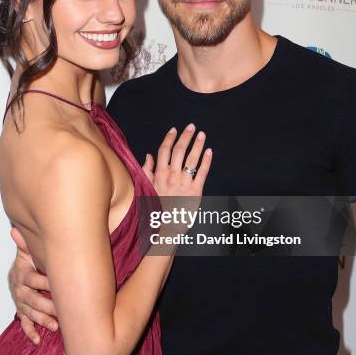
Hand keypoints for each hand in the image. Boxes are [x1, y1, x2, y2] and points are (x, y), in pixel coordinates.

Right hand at [9, 227, 58, 344]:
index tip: (58, 286)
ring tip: (55, 326)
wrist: (18, 272)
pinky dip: (30, 332)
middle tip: (62, 311)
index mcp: (21, 274)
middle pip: (32, 299)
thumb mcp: (26, 251)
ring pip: (30, 313)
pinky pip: (24, 323)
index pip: (32, 279)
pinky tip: (38, 340)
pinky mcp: (21, 312)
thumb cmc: (28, 260)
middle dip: (47, 306)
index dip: (44, 283)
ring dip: (41, 320)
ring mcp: (20, 302)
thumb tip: (14, 229)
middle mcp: (19, 289)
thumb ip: (24, 243)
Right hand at [142, 125, 211, 239]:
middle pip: (179, 150)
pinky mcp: (196, 191)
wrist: (165, 228)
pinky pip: (202, 172)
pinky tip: (209, 151)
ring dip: (197, 145)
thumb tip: (148, 155)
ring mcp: (184, 183)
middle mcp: (171, 176)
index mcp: (159, 174)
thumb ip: (147, 171)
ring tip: (202, 134)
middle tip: (192, 126)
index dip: (169, 138)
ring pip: (192, 159)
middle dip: (186, 136)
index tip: (174, 129)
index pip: (164, 150)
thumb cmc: (155, 209)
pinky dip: (206, 161)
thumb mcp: (146, 188)